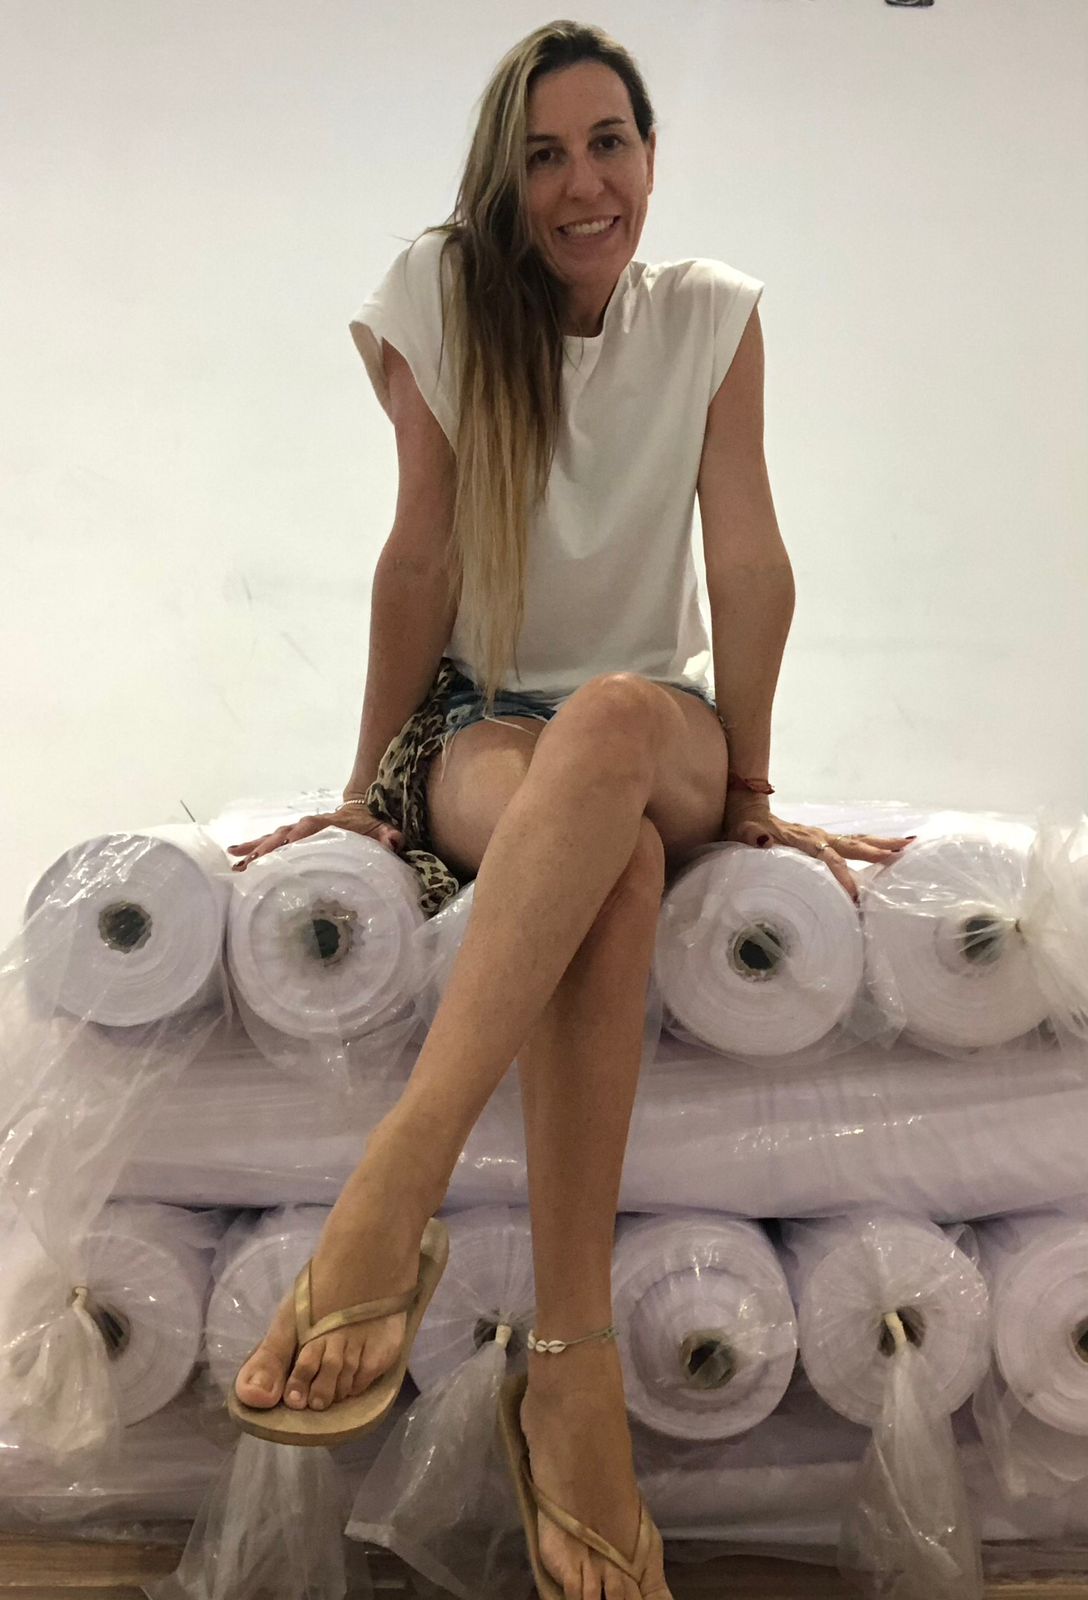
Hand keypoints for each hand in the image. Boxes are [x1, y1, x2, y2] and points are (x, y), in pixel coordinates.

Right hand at [227, 804, 403, 871]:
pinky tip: (233, 854)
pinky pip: (266, 839)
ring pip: (272, 839)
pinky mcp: (288, 835)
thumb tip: (394, 840)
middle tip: (253, 867)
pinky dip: (251, 846)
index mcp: (327, 824)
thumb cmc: (367, 827)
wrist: (358, 810)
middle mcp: (306, 826)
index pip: (310, 831)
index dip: (297, 840)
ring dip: (255, 851)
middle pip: (284, 836)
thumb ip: (388, 836)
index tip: (284, 851)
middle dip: (269, 851)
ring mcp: (295, 830)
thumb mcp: (381, 829)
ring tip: (237, 865)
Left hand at [720, 794, 914, 901]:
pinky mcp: (823, 838)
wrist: (746, 809)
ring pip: (857, 839)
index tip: (854, 895)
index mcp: (800, 838)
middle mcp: (816, 835)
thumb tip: (764, 840)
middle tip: (901, 857)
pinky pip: (851, 842)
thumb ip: (750, 836)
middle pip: (851, 844)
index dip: (841, 875)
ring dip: (882, 844)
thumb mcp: (741, 831)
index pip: (827, 858)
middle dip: (875, 852)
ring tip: (909, 847)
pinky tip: (891, 850)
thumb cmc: (743, 826)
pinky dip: (872, 843)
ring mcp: (822, 835)